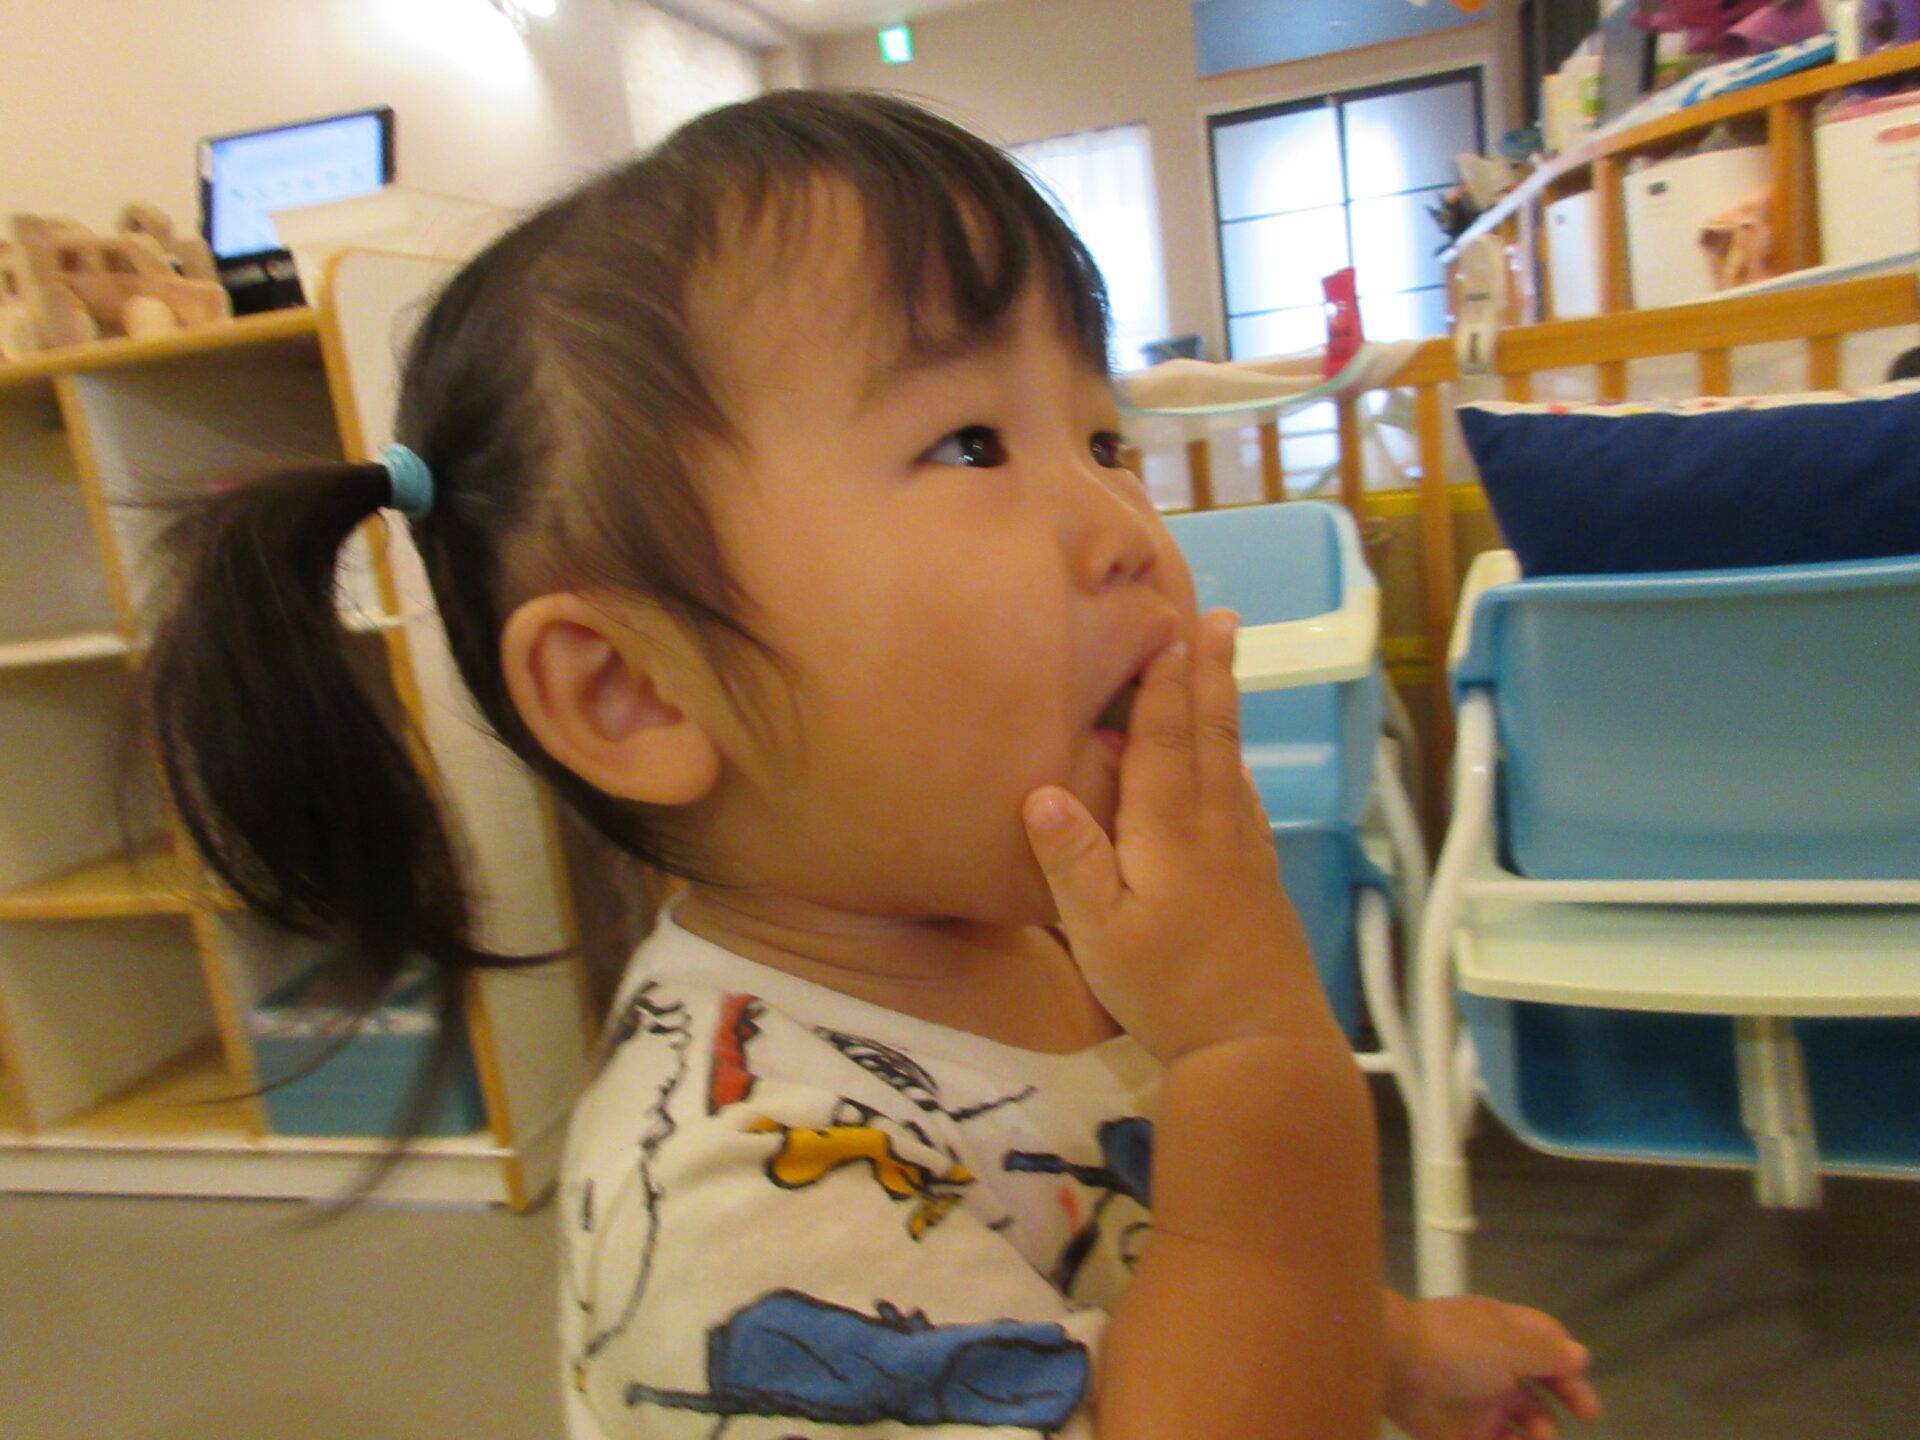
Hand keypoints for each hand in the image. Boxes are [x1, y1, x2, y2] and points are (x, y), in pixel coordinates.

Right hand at [1021, 609, 1339, 1064]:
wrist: (1261, 1046)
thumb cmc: (1169, 991)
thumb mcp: (1100, 934)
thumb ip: (1074, 862)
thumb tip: (1040, 790)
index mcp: (1170, 834)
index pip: (1166, 743)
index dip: (1166, 685)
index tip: (1171, 628)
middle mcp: (1215, 831)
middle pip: (1212, 740)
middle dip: (1211, 676)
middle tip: (1220, 619)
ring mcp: (1246, 858)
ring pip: (1235, 767)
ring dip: (1228, 712)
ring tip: (1227, 671)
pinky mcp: (1261, 888)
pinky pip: (1248, 805)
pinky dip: (1238, 770)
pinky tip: (1237, 774)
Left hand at [1385, 1293, 1600, 1439]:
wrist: (1393, 1365)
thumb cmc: (1457, 1347)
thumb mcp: (1509, 1343)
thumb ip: (1547, 1353)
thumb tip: (1580, 1354)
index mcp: (1505, 1334)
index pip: (1546, 1342)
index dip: (1569, 1360)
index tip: (1584, 1375)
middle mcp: (1497, 1366)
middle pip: (1542, 1384)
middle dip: (1567, 1397)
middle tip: (1587, 1412)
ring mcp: (1481, 1400)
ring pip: (1526, 1421)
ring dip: (1542, 1431)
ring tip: (1539, 1436)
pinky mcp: (1464, 1433)